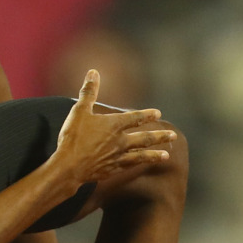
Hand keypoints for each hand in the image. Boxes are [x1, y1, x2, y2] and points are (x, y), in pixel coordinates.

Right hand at [51, 70, 175, 185]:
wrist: (69, 167)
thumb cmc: (73, 138)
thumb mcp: (79, 111)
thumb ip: (89, 92)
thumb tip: (93, 72)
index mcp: (114, 125)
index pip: (135, 118)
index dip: (147, 115)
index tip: (157, 114)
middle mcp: (120, 141)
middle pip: (144, 138)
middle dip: (160, 136)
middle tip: (173, 135)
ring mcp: (118, 157)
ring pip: (141, 154)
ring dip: (154, 154)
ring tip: (166, 155)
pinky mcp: (112, 170)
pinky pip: (129, 165)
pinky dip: (137, 164)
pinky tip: (142, 164)